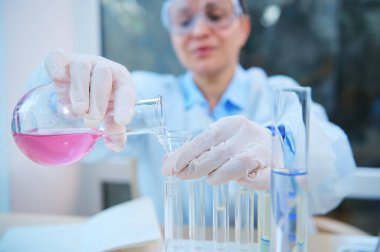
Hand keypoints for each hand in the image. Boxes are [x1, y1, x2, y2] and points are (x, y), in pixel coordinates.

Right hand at [44, 51, 135, 150]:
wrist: (73, 80)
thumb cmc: (97, 99)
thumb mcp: (108, 114)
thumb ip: (114, 131)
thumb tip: (115, 145)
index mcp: (120, 81)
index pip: (126, 91)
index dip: (124, 106)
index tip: (121, 121)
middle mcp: (103, 68)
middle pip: (103, 75)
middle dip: (99, 99)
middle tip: (93, 118)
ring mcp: (81, 61)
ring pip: (82, 68)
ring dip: (80, 91)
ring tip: (79, 110)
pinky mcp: (60, 60)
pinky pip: (57, 59)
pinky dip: (56, 70)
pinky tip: (57, 81)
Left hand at [162, 116, 280, 189]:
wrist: (273, 143)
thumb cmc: (239, 143)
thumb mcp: (217, 139)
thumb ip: (192, 151)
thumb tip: (166, 164)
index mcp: (232, 124)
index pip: (204, 138)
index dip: (185, 154)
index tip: (169, 168)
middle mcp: (248, 135)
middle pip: (218, 153)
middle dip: (195, 167)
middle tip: (181, 176)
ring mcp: (262, 152)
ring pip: (237, 165)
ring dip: (219, 175)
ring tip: (211, 178)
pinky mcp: (272, 169)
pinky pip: (258, 180)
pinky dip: (245, 183)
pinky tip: (238, 181)